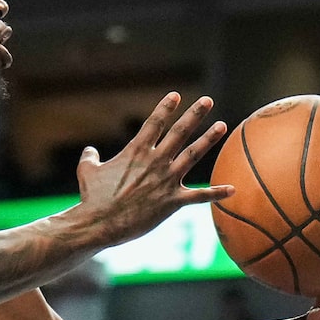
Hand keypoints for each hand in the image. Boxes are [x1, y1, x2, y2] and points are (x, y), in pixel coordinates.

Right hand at [77, 91, 227, 242]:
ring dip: (209, 139)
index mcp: (136, 151)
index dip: (165, 108)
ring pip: (193, 154)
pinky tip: (232, 189)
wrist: (100, 223)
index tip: (176, 95)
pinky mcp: (172, 201)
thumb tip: (90, 151)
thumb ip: (90, 157)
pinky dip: (216, 193)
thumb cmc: (92, 198)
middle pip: (179, 132)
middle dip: (195, 115)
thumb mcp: (87, 171)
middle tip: (207, 101)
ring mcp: (166, 180)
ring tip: (222, 125)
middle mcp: (155, 161)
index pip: (154, 123)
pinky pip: (199, 196)